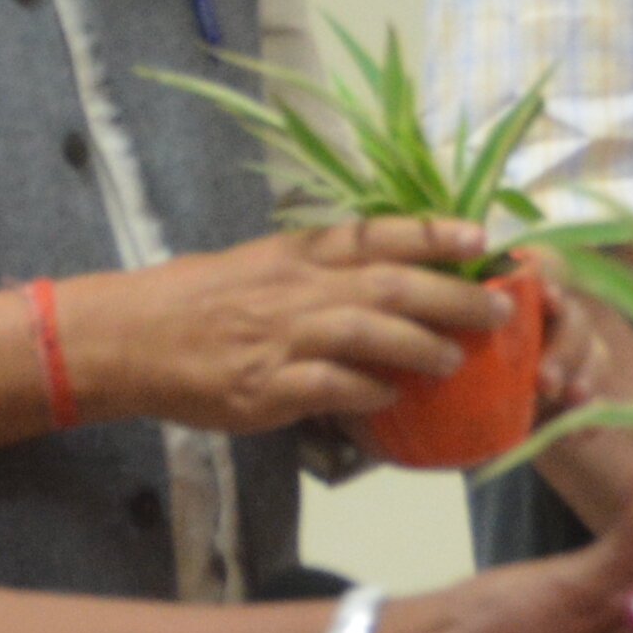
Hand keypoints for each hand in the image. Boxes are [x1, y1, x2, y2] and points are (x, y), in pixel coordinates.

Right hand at [82, 221, 503, 432]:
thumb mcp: (265, 264)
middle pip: (390, 283)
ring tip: (456, 357)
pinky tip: (391, 400)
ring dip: (420, 344)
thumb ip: (324, 270)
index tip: (482, 236)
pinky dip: (365, 391)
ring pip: (367, 331)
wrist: (132, 335)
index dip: (434, 233)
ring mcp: (281, 337)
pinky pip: (328, 387)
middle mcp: (297, 288)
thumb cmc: (202, 300)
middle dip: (453, 294)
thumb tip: (390, 279)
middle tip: (501, 307)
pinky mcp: (265, 386)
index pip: (377, 234)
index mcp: (299, 253)